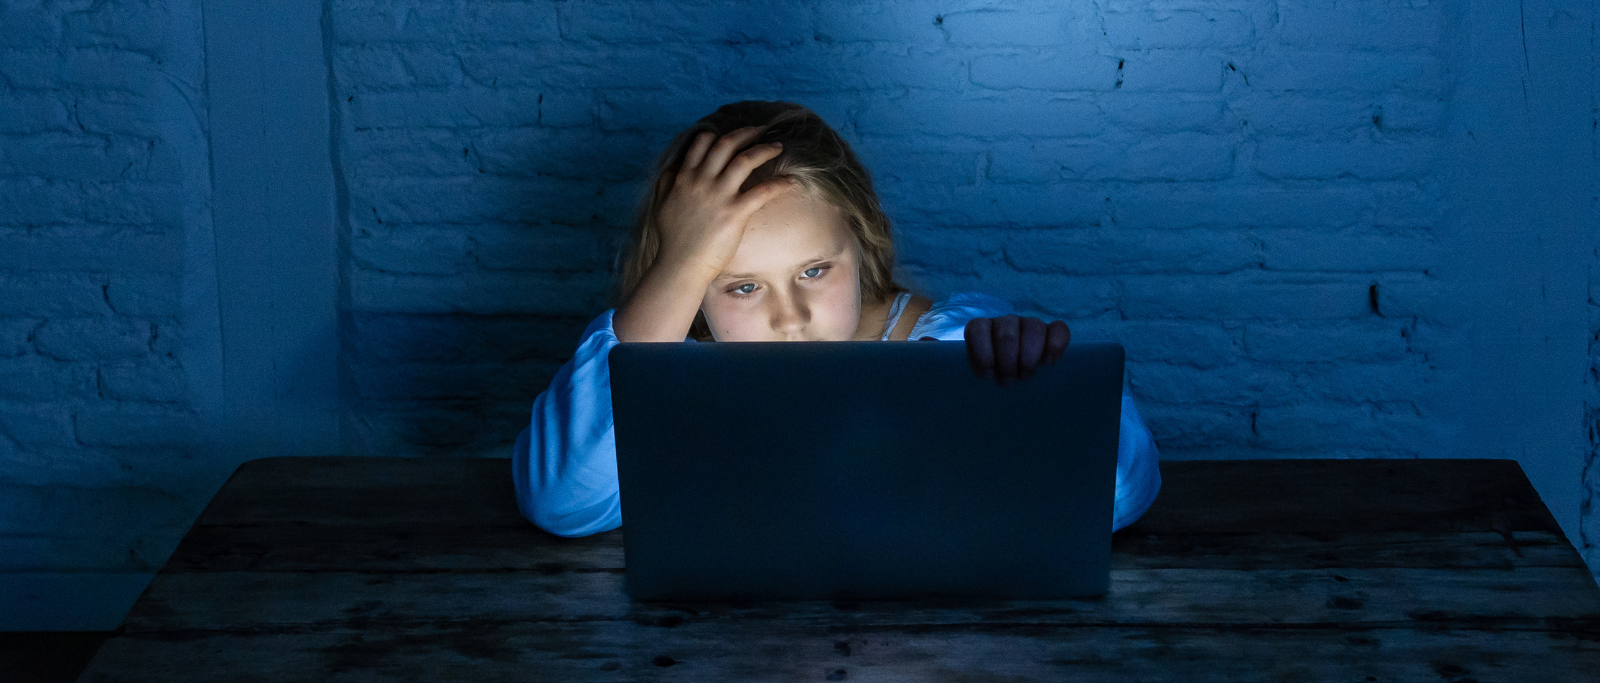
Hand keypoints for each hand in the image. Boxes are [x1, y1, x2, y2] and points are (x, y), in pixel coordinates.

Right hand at [654, 126, 793, 277]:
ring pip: (744, 160)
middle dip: (746, 133)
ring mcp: (719, 196)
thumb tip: (673, 169)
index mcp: (684, 177)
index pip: (703, 143)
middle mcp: (701, 181)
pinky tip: (790, 181)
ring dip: (764, 150)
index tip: (733, 135)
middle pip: (726, 144)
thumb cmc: (672, 239)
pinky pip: (762, 192)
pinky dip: (778, 184)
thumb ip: (668, 182)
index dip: (719, 134)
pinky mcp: (734, 214)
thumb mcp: (662, 204)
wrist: (680, 265)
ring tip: (778, 147)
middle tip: (761, 131)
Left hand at [964, 315, 1070, 386]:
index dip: (982, 354)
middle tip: (1009, 381)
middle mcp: (1005, 322)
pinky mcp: (1051, 331)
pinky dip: (1055, 346)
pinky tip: (1048, 363)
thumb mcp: (981, 376)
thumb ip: (976, 372)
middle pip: (1007, 334)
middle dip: (1008, 362)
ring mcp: (1029, 324)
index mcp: (982, 329)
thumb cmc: (994, 379)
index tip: (987, 375)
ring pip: (1033, 328)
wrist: (1014, 380)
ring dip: (1029, 357)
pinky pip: (1059, 329)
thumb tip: (986, 376)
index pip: (977, 329)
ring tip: (1026, 376)